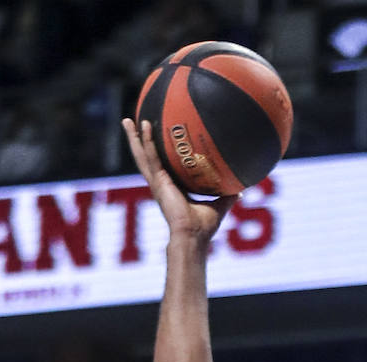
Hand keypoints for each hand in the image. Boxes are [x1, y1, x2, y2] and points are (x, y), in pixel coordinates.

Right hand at [122, 118, 236, 240]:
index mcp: (171, 188)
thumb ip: (226, 196)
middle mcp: (161, 184)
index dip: (157, 153)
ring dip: (134, 138)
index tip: (154, 138)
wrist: (193, 236)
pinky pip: (151, 157)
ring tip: (127, 120)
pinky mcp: (159, 182)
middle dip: (137, 141)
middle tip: (130, 123)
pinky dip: (147, 142)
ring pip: (142, 156)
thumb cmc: (203, 227)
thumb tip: (240, 190)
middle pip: (145, 158)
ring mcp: (157, 183)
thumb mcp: (218, 206)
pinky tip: (144, 126)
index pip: (161, 166)